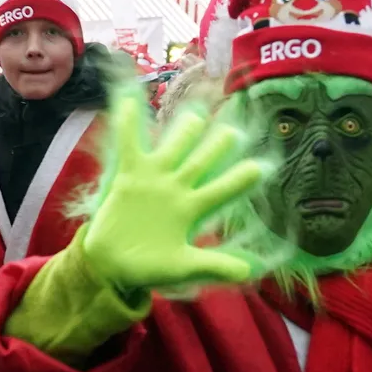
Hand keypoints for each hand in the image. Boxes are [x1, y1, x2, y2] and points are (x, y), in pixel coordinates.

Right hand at [82, 92, 263, 289]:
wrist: (111, 265)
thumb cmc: (148, 267)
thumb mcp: (183, 268)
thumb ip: (213, 266)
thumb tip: (247, 272)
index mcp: (193, 209)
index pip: (222, 190)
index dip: (239, 179)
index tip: (260, 167)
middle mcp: (178, 188)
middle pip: (203, 160)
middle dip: (219, 145)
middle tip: (236, 130)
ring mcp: (155, 178)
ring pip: (174, 146)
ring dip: (186, 129)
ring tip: (198, 113)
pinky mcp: (130, 175)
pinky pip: (130, 144)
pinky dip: (129, 123)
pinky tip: (131, 99)